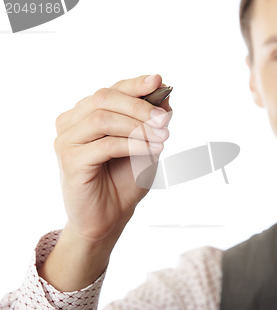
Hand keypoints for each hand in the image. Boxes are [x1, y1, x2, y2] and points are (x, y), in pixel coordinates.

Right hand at [41, 74, 171, 290]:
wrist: (109, 217)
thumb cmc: (124, 180)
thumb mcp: (146, 146)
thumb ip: (151, 122)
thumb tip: (165, 97)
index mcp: (87, 114)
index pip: (111, 90)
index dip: (135, 84)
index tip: (159, 81)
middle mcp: (72, 122)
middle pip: (104, 98)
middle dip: (140, 106)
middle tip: (165, 120)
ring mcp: (67, 140)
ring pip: (103, 118)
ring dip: (137, 127)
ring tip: (162, 138)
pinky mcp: (69, 160)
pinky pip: (104, 144)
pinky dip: (131, 144)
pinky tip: (148, 151)